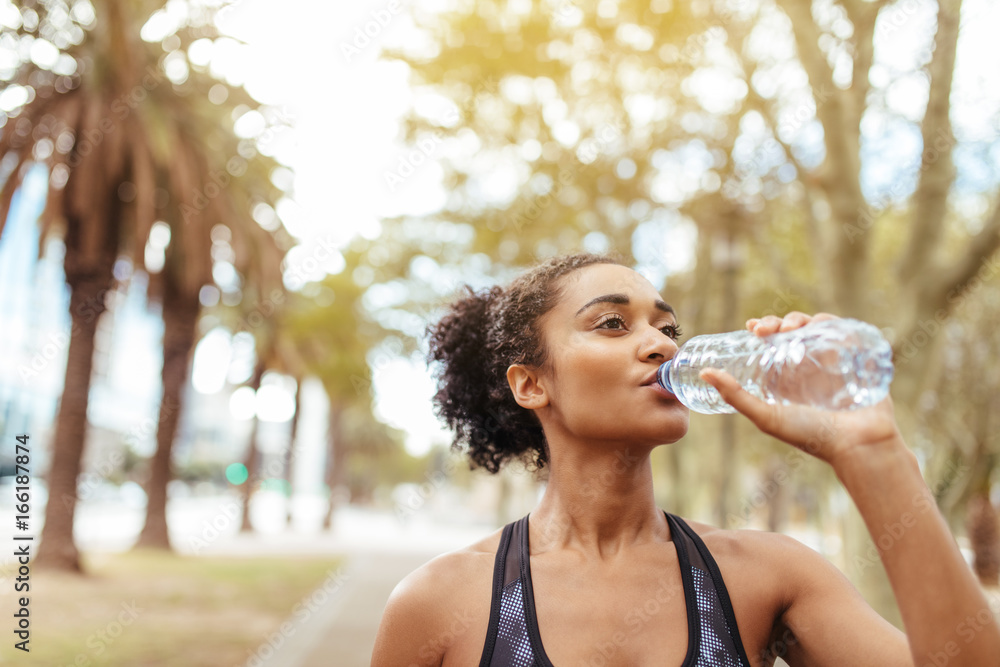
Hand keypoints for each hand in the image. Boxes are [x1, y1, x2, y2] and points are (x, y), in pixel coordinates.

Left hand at [698, 312, 903, 467]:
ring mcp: (832, 360)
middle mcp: (808, 365)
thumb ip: (735, 396)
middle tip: (766, 329)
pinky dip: (832, 322)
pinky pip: (844, 330)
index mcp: (786, 376)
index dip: (762, 328)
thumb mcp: (766, 416)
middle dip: (777, 322)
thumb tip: (703, 373)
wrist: (856, 445)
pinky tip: (818, 325)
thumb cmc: (810, 435)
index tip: (751, 327)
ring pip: (815, 326)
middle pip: (791, 330)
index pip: (771, 343)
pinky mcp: (856, 357)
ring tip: (790, 329)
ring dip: (801, 319)